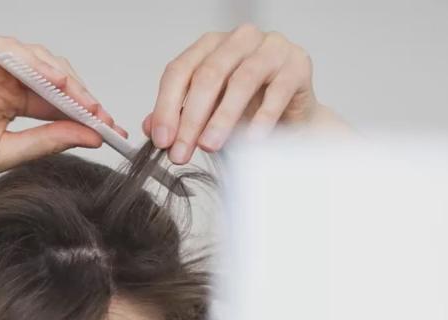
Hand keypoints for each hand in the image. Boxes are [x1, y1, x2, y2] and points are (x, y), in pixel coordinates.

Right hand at [0, 31, 127, 182]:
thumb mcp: (7, 150)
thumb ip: (47, 140)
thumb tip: (90, 135)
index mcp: (8, 100)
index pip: (54, 99)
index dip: (82, 110)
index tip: (106, 128)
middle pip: (50, 74)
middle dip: (78, 93)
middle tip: (98, 113)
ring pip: (34, 56)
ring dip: (61, 76)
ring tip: (80, 98)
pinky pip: (7, 46)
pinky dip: (32, 60)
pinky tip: (50, 80)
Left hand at [142, 23, 344, 163]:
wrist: (292, 115)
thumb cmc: (248, 107)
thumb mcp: (206, 112)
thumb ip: (178, 115)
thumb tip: (150, 128)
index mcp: (211, 45)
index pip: (179, 70)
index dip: (166, 107)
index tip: (161, 140)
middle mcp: (240, 40)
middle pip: (208, 75)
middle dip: (190, 118)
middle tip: (182, 151)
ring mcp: (271, 48)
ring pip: (241, 80)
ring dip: (222, 118)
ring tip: (210, 146)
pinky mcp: (297, 64)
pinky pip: (277, 92)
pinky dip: (261, 118)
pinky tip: (250, 139)